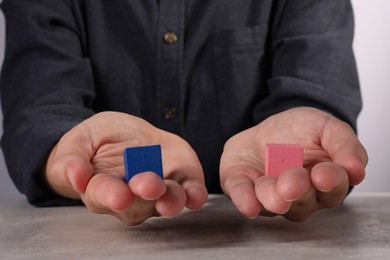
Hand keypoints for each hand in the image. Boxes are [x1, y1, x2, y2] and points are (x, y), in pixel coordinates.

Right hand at [45, 112, 207, 224]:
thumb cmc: (96, 142)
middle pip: (138, 203)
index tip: (118, 196)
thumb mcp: (79, 141)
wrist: (125, 137)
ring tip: (171, 195)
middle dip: (144, 195)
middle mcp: (131, 198)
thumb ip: (71, 160)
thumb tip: (76, 178)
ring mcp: (158, 192)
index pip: (103, 196)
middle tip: (148, 185)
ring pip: (165, 202)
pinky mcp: (180, 180)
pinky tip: (195, 195)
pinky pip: (189, 192)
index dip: (111, 196)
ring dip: (170, 200)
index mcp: (101, 188)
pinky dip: (194, 195)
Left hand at [220, 107, 367, 220]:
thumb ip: (344, 144)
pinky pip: (244, 197)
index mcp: (325, 181)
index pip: (332, 187)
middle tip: (293, 182)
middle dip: (298, 189)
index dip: (330, 182)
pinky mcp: (244, 189)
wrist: (267, 129)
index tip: (324, 175)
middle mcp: (300, 196)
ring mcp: (271, 196)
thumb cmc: (300, 131)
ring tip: (274, 193)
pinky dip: (245, 200)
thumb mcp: (326, 126)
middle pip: (303, 200)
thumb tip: (356, 169)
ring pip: (274, 203)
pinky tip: (249, 205)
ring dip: (272, 198)